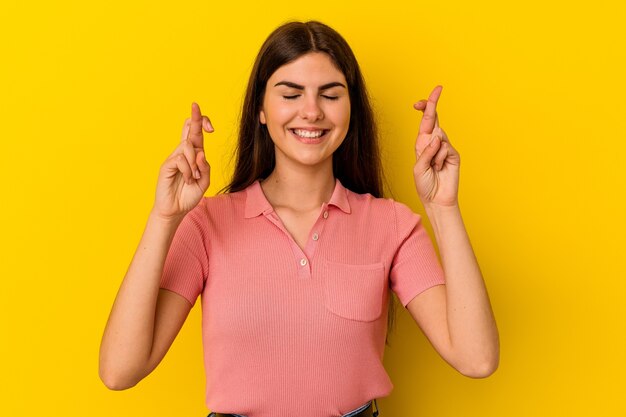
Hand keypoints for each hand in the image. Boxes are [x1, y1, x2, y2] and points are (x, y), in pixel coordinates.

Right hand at [152, 102, 213, 220]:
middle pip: (189, 129)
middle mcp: (183, 153)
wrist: (175, 210)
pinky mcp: (167, 165)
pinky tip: (187, 179)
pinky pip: (180, 159)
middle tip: (195, 105)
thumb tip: (201, 154)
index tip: (210, 126)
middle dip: (195, 117)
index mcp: (194, 154)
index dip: (202, 123)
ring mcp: (174, 158)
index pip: (196, 133)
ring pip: (187, 146)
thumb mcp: (204, 182)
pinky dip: (187, 170)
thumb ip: (205, 168)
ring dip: (195, 162)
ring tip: (193, 177)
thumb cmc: (189, 195)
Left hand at [413, 86, 460, 207]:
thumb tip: (437, 136)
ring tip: (433, 166)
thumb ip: (425, 151)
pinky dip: (439, 157)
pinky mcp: (454, 154)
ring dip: (433, 151)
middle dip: (433, 103)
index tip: (419, 102)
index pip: (424, 122)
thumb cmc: (424, 185)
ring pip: (439, 136)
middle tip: (438, 88)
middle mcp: (433, 143)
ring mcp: (445, 148)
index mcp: (422, 144)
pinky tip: (439, 167)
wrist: (437, 199)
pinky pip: (445, 147)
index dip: (424, 110)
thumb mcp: (418, 168)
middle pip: (434, 119)